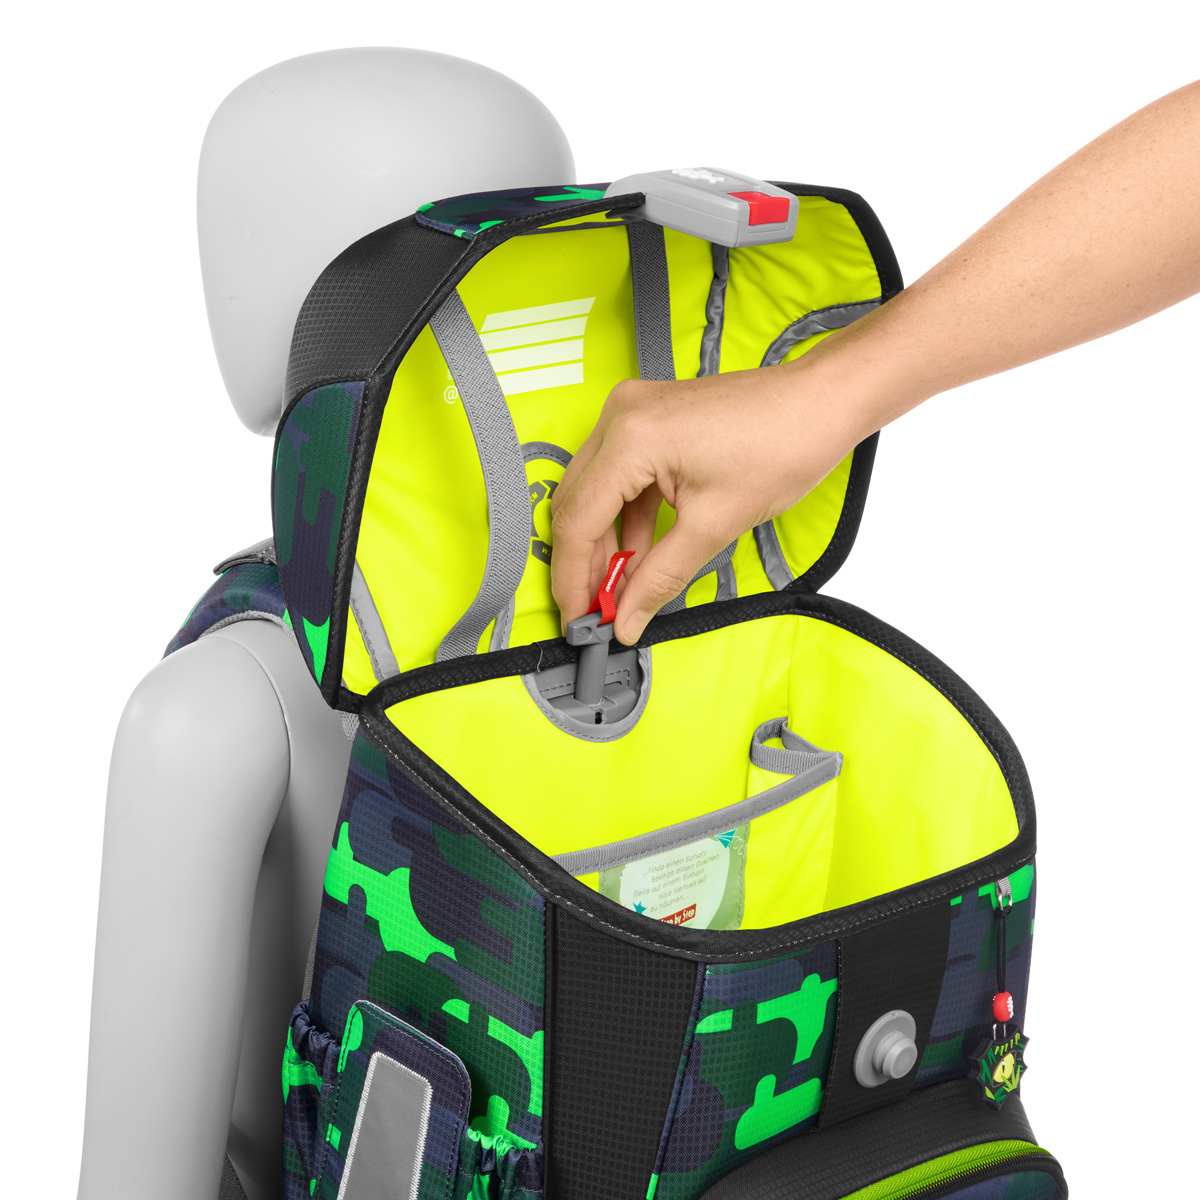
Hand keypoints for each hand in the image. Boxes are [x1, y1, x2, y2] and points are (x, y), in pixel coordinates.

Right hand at [550, 355, 866, 644]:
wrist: (821, 403)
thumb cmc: (783, 443)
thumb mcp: (715, 525)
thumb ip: (660, 577)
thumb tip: (627, 617)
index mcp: (631, 437)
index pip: (578, 520)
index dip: (572, 577)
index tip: (578, 617)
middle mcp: (621, 416)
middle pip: (576, 505)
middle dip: (584, 563)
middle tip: (595, 610)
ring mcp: (632, 413)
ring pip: (594, 492)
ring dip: (604, 542)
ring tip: (619, 589)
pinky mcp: (648, 419)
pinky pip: (618, 476)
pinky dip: (624, 517)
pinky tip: (637, 554)